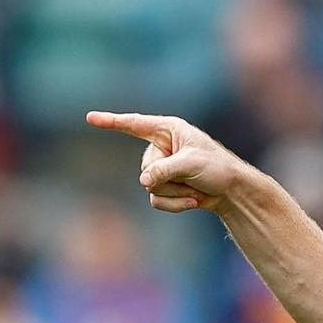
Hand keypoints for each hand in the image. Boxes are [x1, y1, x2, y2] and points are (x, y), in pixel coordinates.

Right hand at [86, 111, 243, 213]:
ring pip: (150, 186)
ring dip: (176, 192)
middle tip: (193, 176)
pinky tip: (195, 201)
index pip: (134, 124)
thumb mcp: (192, 163)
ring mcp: (162, 169)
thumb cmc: (218, 168)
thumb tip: (143, 182)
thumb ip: (164, 170)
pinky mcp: (165, 187)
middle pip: (146, 168)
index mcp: (169, 130)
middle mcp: (162, 147)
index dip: (111, 122)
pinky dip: (176, 204)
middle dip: (169, 177)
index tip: (89, 118)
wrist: (233, 192)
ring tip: (197, 187)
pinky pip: (157, 200)